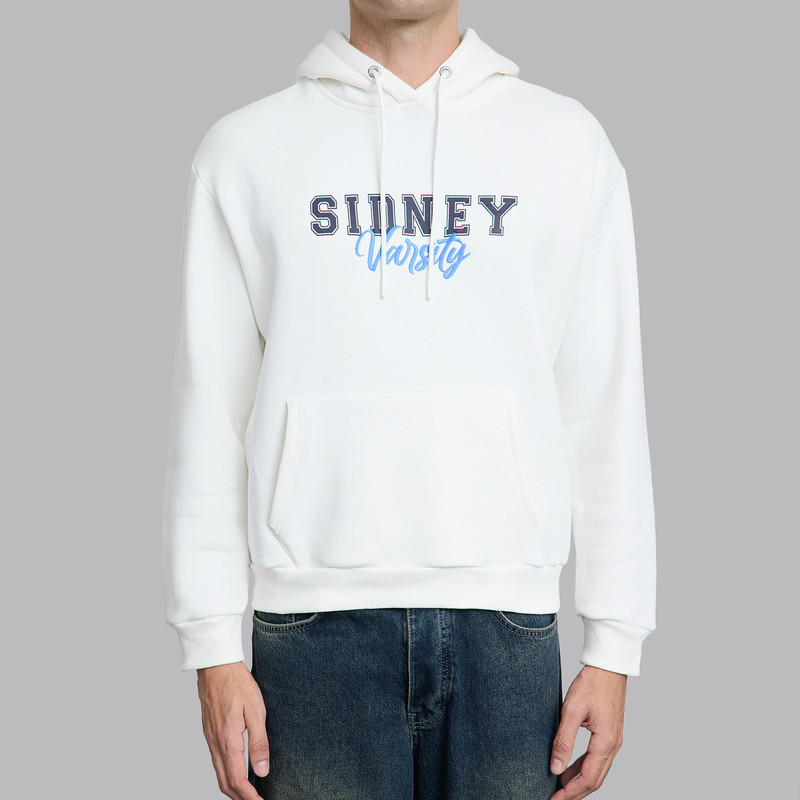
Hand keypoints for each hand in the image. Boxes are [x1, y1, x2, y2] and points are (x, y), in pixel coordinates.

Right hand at [197, 661, 269, 799]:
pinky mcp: (209, 732)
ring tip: (249, 792)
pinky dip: (226, 773)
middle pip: (225, 782)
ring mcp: (210, 738)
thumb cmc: (238, 683)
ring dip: (232, 787)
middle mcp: (215, 743)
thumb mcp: (256, 710)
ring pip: (219, 773)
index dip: (249, 797)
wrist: (216, 666)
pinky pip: (216, 760)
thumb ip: (259, 742)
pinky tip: (237, 770)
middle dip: (240, 797)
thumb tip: (262, 770)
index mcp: (228, 740)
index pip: (237, 779)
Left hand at [548, 664, 626, 798]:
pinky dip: (584, 767)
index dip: (571, 792)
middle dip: (576, 792)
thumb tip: (555, 766)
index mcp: (606, 742)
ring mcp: (614, 740)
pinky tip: (570, 768)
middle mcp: (613, 745)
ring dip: (579, 781)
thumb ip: (564, 740)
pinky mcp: (610, 734)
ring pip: (598, 771)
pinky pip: (598, 759)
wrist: (608, 667)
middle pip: (595, 780)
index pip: (588, 778)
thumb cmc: (592, 683)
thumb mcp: (572, 710)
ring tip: (560, 787)